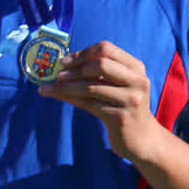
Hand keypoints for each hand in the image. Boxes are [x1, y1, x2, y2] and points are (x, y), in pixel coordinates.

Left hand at [37, 40, 162, 161]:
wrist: (141, 139)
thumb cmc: (124, 107)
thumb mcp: (117, 86)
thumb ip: (99, 73)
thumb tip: (63, 66)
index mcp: (136, 67)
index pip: (106, 49)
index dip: (83, 53)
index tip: (65, 61)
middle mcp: (137, 81)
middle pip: (100, 65)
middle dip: (75, 69)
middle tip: (57, 74)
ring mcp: (130, 100)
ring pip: (90, 87)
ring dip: (65, 86)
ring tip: (48, 87)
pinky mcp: (120, 117)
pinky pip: (88, 104)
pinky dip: (69, 98)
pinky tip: (57, 96)